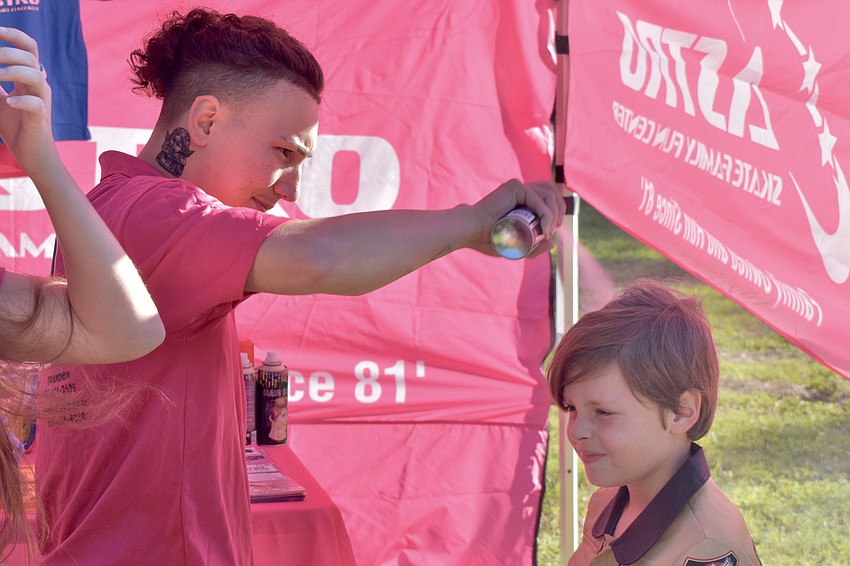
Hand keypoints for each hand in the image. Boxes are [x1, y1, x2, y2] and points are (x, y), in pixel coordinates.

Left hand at [0, 26, 55, 172]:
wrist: (31, 156)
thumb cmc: (15, 127)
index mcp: (28, 79)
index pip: (28, 48)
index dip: (14, 35)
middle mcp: (38, 87)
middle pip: (31, 57)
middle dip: (8, 52)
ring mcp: (41, 102)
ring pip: (36, 76)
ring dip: (14, 71)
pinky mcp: (40, 120)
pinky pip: (36, 105)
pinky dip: (22, 101)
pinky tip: (9, 103)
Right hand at [472, 178, 566, 256]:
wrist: (471, 232)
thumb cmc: (487, 240)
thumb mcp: (516, 247)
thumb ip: (533, 248)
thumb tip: (554, 243)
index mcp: (520, 199)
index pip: (547, 196)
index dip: (557, 210)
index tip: (553, 230)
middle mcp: (520, 190)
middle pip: (552, 192)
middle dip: (559, 210)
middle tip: (554, 229)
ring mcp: (518, 187)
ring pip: (549, 194)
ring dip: (554, 213)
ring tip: (547, 231)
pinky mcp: (515, 187)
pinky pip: (539, 198)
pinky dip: (546, 213)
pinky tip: (544, 227)